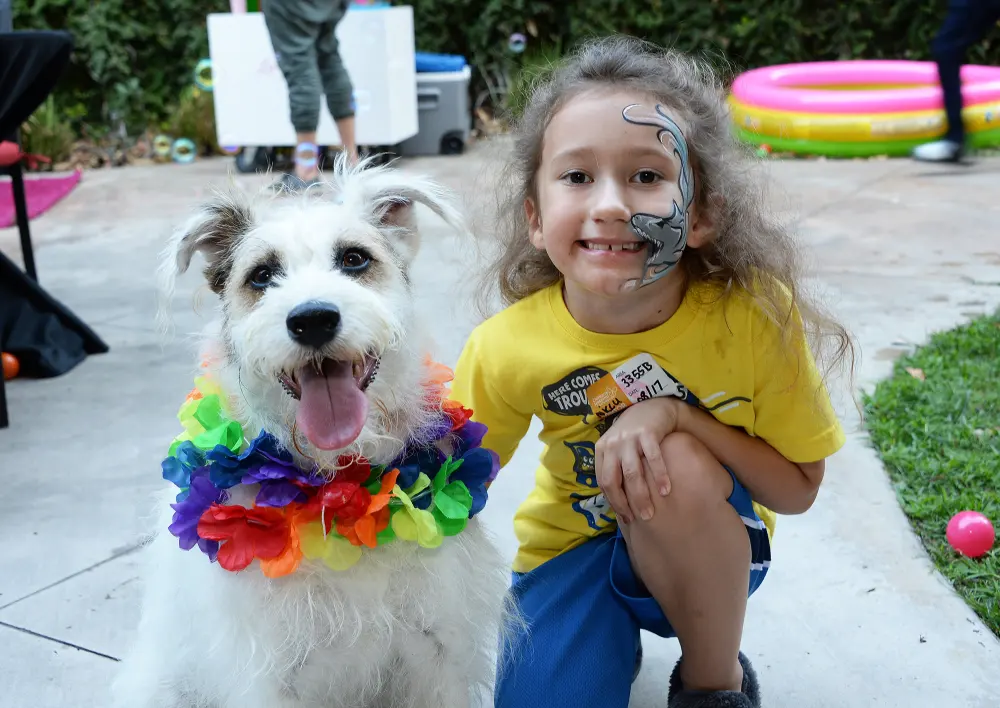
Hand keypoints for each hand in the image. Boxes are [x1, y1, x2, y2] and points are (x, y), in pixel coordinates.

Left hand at [594, 397, 681, 523]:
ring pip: (632, 473)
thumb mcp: (618, 448)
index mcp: (602, 450)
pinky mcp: (647, 433)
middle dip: (625, 504)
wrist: (653, 407)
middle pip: (614, 480)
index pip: (603, 482)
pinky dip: (659, 476)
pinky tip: (665, 491)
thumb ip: (614, 468)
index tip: (626, 517)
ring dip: (641, 496)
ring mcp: (629, 438)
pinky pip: (652, 458)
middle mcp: (612, 444)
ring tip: (651, 513)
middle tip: (639, 519)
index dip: (614, 502)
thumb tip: (618, 502)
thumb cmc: (635, 434)